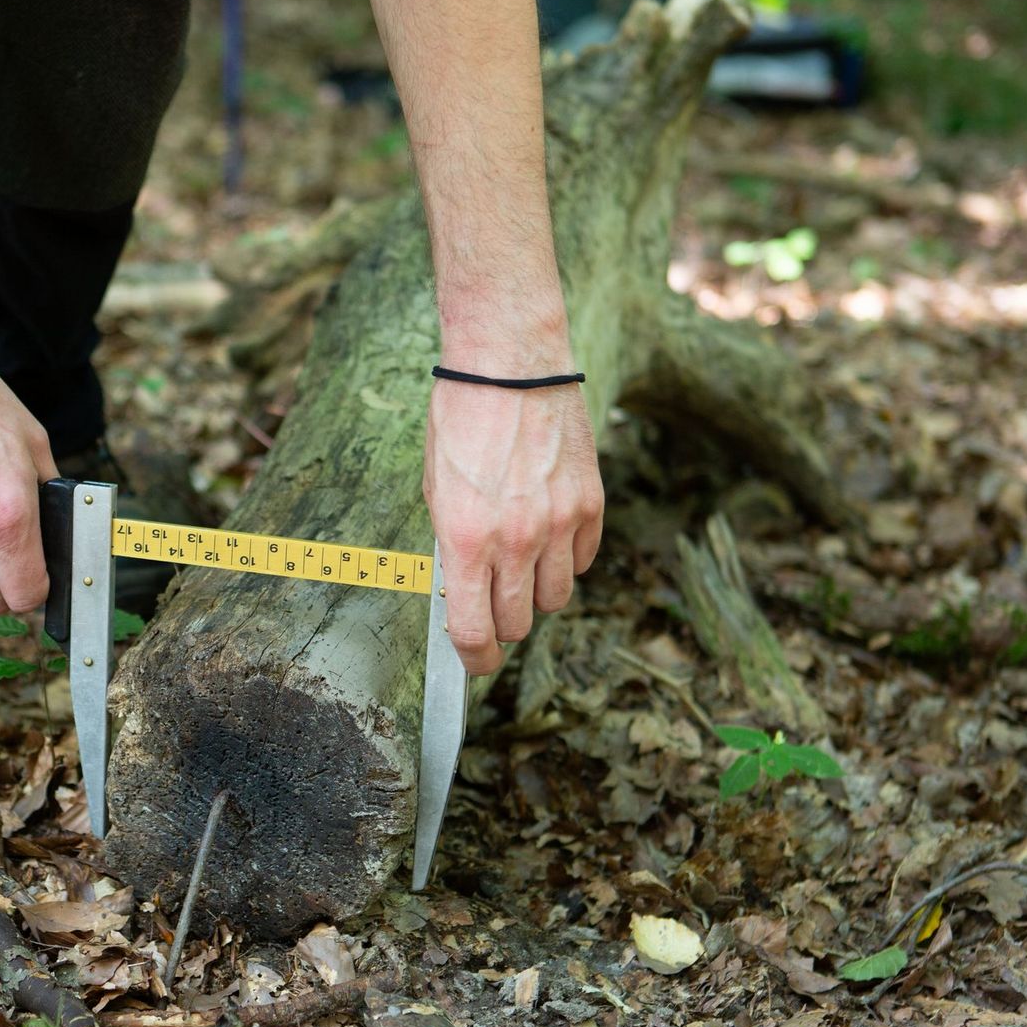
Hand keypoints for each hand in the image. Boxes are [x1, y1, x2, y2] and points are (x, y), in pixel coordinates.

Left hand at [425, 363, 602, 674]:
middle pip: (519, 622)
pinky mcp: (590, 504)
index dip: (474, 659)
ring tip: (520, 567)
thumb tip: (463, 588)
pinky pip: (582, 561)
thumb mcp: (436, 489)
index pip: (475, 632)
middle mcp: (517, 540)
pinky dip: (565, 561)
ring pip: (555, 599)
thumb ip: (453, 545)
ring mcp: (559, 523)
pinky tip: (547, 537)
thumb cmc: (460, 419)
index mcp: (468, 540)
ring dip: (536, 595)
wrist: (509, 363)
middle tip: (492, 605)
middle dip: (502, 624)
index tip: (474, 662)